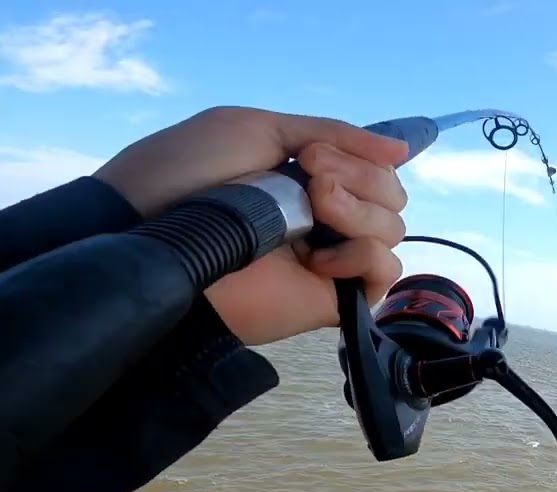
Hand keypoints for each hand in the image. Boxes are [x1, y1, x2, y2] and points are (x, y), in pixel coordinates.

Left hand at [93, 106, 410, 344]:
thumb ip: (334, 133)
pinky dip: (362, 255)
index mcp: (311, 176)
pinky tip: (317, 258)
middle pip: (393, 195)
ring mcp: (331, 257)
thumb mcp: (260, 128)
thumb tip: (402, 150)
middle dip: (360, 177)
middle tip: (310, 178)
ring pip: (393, 229)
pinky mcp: (332, 296)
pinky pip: (384, 271)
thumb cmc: (186, 175)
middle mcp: (326, 216)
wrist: (152, 234)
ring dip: (358, 210)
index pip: (376, 166)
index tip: (311, 154)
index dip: (361, 156)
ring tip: (311, 210)